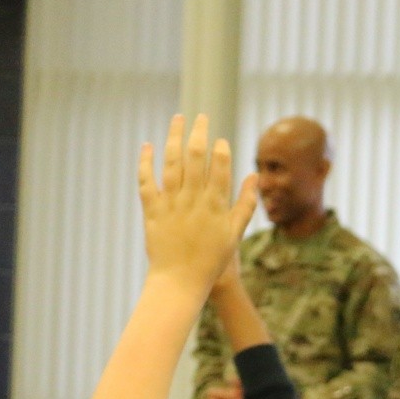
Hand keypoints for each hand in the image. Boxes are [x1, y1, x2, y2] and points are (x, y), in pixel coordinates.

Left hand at [138, 114, 257, 294]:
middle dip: (198, 133)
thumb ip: (245, 204)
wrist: (180, 281)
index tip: (219, 141)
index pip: (219, 167)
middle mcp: (193, 200)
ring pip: (172, 163)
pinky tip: (148, 146)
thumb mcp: (234, 234)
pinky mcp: (152, 210)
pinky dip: (145, 162)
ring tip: (178, 119)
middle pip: (195, 157)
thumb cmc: (212, 261)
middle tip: (201, 116)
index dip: (220, 150)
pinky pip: (147, 181)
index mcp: (215, 205)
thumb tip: (253, 177)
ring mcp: (171, 203)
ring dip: (174, 137)